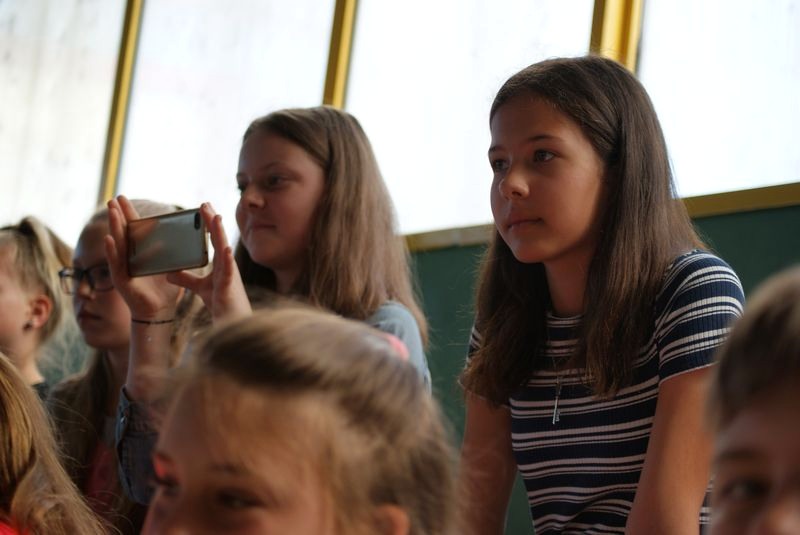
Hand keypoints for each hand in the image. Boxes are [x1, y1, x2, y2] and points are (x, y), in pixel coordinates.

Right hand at [105, 195, 182, 319]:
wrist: (160, 312)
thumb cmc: (165, 290)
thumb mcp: (170, 266)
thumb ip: (174, 252)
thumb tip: (186, 236)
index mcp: (139, 254)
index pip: (133, 230)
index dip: (129, 215)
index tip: (124, 199)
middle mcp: (128, 259)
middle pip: (122, 233)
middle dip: (118, 215)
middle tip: (114, 198)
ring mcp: (122, 268)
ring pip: (117, 244)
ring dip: (114, 227)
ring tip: (112, 212)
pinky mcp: (121, 280)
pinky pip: (115, 264)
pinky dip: (112, 251)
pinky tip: (109, 239)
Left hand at [167, 202, 250, 321]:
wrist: (233, 323)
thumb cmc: (222, 304)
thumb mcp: (200, 288)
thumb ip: (186, 278)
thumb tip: (169, 271)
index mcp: (221, 264)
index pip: (214, 240)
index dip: (209, 224)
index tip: (203, 208)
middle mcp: (227, 265)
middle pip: (219, 239)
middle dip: (213, 221)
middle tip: (205, 203)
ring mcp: (231, 274)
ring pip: (224, 250)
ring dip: (221, 233)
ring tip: (216, 217)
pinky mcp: (230, 286)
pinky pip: (229, 270)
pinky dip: (227, 259)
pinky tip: (224, 248)